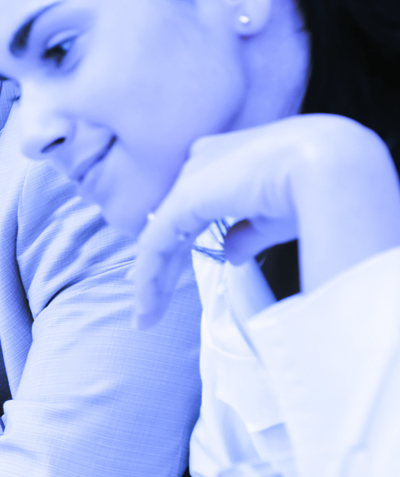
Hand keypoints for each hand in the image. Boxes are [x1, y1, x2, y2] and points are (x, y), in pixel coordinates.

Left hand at [133, 114, 399, 327]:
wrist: (330, 163)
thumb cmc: (314, 187)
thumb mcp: (274, 217)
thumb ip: (247, 234)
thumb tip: (230, 254)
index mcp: (225, 160)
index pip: (190, 204)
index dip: (176, 239)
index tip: (166, 272)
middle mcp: (201, 163)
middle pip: (170, 221)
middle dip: (156, 263)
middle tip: (144, 299)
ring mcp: (190, 177)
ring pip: (160, 236)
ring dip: (151, 279)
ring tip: (145, 316)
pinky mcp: (183, 197)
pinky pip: (156, 242)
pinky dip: (150, 275)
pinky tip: (147, 303)